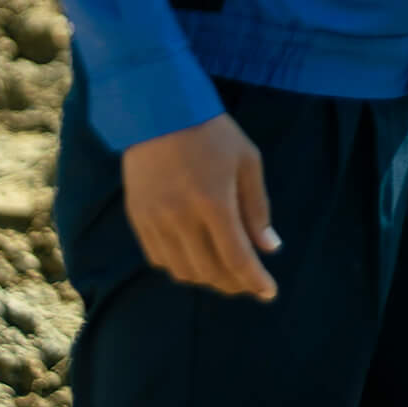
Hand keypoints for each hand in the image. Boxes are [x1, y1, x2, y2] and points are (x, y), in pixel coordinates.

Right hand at [121, 113, 280, 299]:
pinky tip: (197, 259)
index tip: (269, 293)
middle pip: (208, 272)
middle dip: (233, 284)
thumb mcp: (247, 162)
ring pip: (182, 271)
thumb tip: (269, 248)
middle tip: (250, 284)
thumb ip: (257, 209)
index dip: (254, 281)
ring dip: (207, 279)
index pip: (236, 258)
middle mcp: (180, 219)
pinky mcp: (137, 220)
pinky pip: (159, 259)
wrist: (158, 113)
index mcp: (214, 203)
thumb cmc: (212, 134)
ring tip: (226, 273)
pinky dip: (181, 267)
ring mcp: (154, 222)